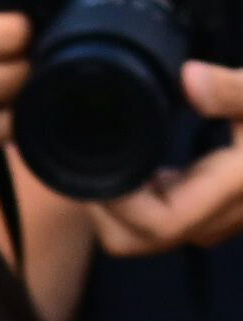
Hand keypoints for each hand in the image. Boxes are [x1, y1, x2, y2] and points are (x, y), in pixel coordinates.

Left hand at [86, 64, 242, 254]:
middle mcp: (223, 218)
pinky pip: (160, 222)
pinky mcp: (213, 216)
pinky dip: (138, 202)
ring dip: (117, 206)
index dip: (117, 203)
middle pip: (135, 241)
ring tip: (112, 160)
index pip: (158, 224)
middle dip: (103, 207)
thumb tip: (189, 79)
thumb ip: (232, 89)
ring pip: (143, 236)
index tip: (100, 165)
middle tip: (92, 162)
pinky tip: (142, 168)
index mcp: (234, 190)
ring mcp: (218, 222)